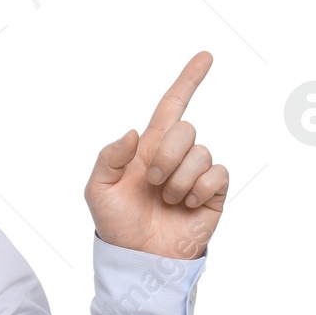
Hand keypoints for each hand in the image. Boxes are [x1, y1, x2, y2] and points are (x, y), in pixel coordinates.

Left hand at [84, 51, 227, 259]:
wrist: (138, 258)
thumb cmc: (116, 224)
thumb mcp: (98, 190)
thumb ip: (108, 157)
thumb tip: (133, 132)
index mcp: (148, 149)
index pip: (171, 106)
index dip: (188, 81)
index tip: (206, 56)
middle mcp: (175, 156)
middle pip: (186, 129)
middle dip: (166, 155)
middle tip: (151, 182)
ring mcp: (196, 174)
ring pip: (200, 153)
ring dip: (178, 180)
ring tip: (166, 201)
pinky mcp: (213, 193)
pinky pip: (217, 174)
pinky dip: (197, 190)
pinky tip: (185, 206)